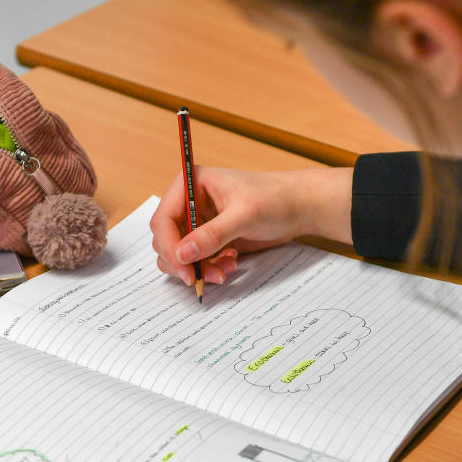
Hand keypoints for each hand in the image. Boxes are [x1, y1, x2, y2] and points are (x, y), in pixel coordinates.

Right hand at [149, 165, 353, 286]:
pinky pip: (196, 261)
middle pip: (166, 240)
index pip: (163, 220)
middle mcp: (189, 203)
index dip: (169, 246)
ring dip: (197, 268)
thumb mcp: (244, 215)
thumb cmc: (275, 199)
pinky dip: (209, 268)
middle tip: (203, 277)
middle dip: (184, 262)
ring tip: (224, 270)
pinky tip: (231, 263)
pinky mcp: (210, 239)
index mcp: (190, 185)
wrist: (299, 208)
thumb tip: (182, 254)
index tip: (185, 268)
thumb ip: (212, 235)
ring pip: (179, 255)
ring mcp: (198, 222)